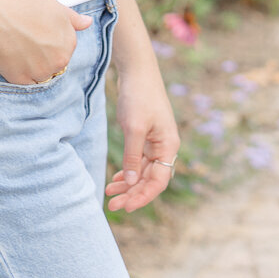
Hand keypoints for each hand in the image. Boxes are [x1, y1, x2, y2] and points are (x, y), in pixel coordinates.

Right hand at [0, 0, 92, 84]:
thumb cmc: (25, 4)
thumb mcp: (55, 6)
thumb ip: (74, 19)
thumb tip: (88, 23)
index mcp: (69, 43)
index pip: (64, 50)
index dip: (50, 42)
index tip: (37, 34)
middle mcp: (59, 61)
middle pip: (54, 65)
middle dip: (43, 56)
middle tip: (26, 40)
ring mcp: (40, 72)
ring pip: (40, 75)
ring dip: (31, 66)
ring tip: (17, 46)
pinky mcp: (21, 79)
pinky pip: (24, 82)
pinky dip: (18, 72)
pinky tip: (11, 56)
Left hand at [105, 59, 179, 213]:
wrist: (137, 70)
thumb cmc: (138, 96)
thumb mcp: (134, 128)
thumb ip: (133, 157)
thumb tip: (132, 184)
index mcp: (168, 146)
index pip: (158, 181)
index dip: (143, 196)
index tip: (126, 207)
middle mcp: (165, 147)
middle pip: (151, 179)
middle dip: (132, 194)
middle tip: (112, 206)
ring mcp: (156, 142)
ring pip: (143, 172)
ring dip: (128, 184)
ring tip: (110, 194)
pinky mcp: (145, 136)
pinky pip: (139, 161)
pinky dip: (128, 171)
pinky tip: (116, 180)